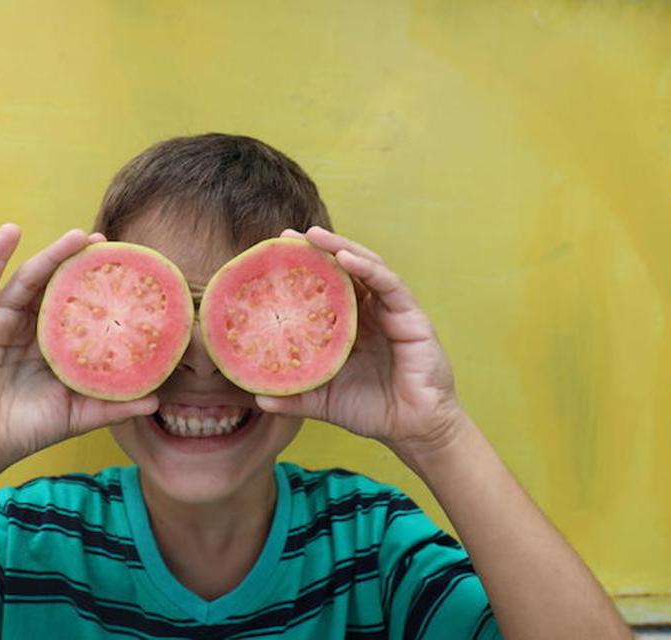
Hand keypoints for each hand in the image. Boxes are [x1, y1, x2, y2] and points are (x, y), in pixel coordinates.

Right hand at [0, 225, 158, 476]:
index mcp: (53, 344)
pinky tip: (11, 231)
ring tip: (76, 236)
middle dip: (78, 262)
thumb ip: (113, 406)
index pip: (79, 306)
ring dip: (51, 254)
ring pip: (28, 278)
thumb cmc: (25, 430)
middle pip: (56, 285)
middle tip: (104, 242)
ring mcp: (0, 319)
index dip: (99, 287)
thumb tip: (158, 400)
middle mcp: (28, 326)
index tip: (126, 267)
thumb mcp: (76, 415)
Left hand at [255, 226, 465, 457]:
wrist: (412, 429)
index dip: (302, 268)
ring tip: (314, 236)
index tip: (273, 254)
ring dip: (341, 247)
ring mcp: (391, 310)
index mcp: (350, 324)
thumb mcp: (324, 401)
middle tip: (288, 236)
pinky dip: (367, 268)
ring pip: (366, 266)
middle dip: (317, 248)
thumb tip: (258, 398)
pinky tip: (346, 257)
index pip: (325, 285)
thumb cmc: (370, 410)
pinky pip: (389, 284)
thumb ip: (294, 396)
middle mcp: (370, 310)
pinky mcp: (411, 316)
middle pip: (343, 268)